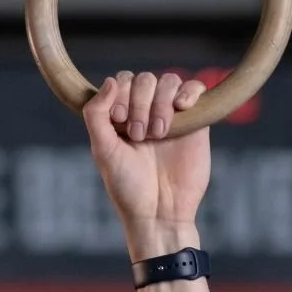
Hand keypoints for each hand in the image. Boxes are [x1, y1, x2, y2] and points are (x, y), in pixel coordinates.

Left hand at [83, 72, 209, 258]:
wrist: (160, 211)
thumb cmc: (128, 186)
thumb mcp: (103, 151)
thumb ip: (96, 115)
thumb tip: (110, 80)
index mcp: (121, 118)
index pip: (122, 81)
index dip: (121, 94)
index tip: (120, 121)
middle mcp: (145, 113)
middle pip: (145, 79)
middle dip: (140, 103)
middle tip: (139, 136)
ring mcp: (171, 116)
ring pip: (169, 81)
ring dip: (161, 103)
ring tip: (158, 134)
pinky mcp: (195, 122)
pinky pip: (195, 88)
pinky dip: (189, 91)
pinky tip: (182, 108)